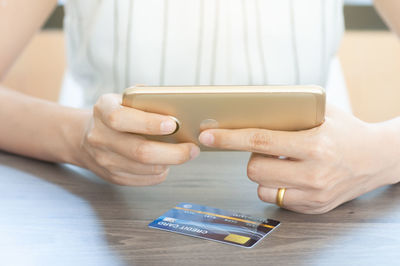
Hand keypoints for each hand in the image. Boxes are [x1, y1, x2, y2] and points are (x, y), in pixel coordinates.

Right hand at [77, 94, 199, 185]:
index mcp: (103, 110)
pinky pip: (144, 179)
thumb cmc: (117, 113)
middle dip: (173, 152)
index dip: (149, 123)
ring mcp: (104, 160)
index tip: (174, 124)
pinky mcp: (113, 177)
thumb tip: (180, 108)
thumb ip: (146, 100)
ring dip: (170, 162)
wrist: (85, 136)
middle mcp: (100, 136)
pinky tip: (166, 163)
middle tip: (192, 149)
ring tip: (183, 153)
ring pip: (145, 168)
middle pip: (140, 151)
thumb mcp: (124, 99)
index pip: (122, 119)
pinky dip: (161, 172)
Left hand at [199, 106, 399, 213]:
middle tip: (265, 148)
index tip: (208, 136)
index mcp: (314, 145)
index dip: (229, 139)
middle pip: (254, 169)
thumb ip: (288, 112)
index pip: (260, 141)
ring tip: (280, 161)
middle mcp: (314, 174)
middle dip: (251, 157)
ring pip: (261, 187)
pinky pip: (276, 198)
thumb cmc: (345, 130)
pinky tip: (291, 174)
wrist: (377, 158)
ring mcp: (314, 196)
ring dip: (262, 173)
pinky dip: (275, 185)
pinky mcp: (314, 208)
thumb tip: (246, 111)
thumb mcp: (321, 112)